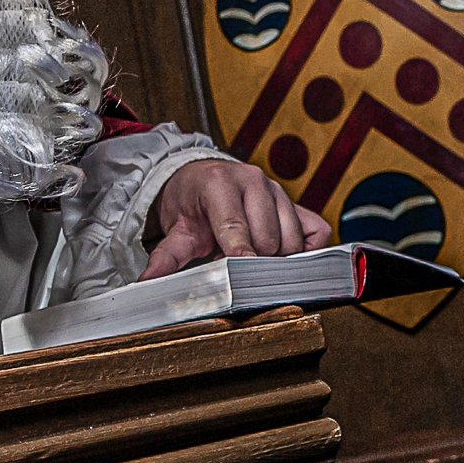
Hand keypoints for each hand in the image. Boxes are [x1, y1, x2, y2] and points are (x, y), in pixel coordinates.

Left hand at [142, 157, 333, 277]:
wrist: (201, 178)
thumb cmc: (191, 205)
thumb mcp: (175, 230)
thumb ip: (165, 258)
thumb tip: (147, 283)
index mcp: (219, 183)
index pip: (234, 224)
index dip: (240, 254)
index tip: (243, 275)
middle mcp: (253, 182)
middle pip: (267, 239)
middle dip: (253, 263)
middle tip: (235, 269)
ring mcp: (278, 191)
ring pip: (291, 240)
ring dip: (276, 259)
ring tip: (253, 260)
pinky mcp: (296, 202)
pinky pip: (315, 232)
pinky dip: (305, 249)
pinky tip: (283, 255)